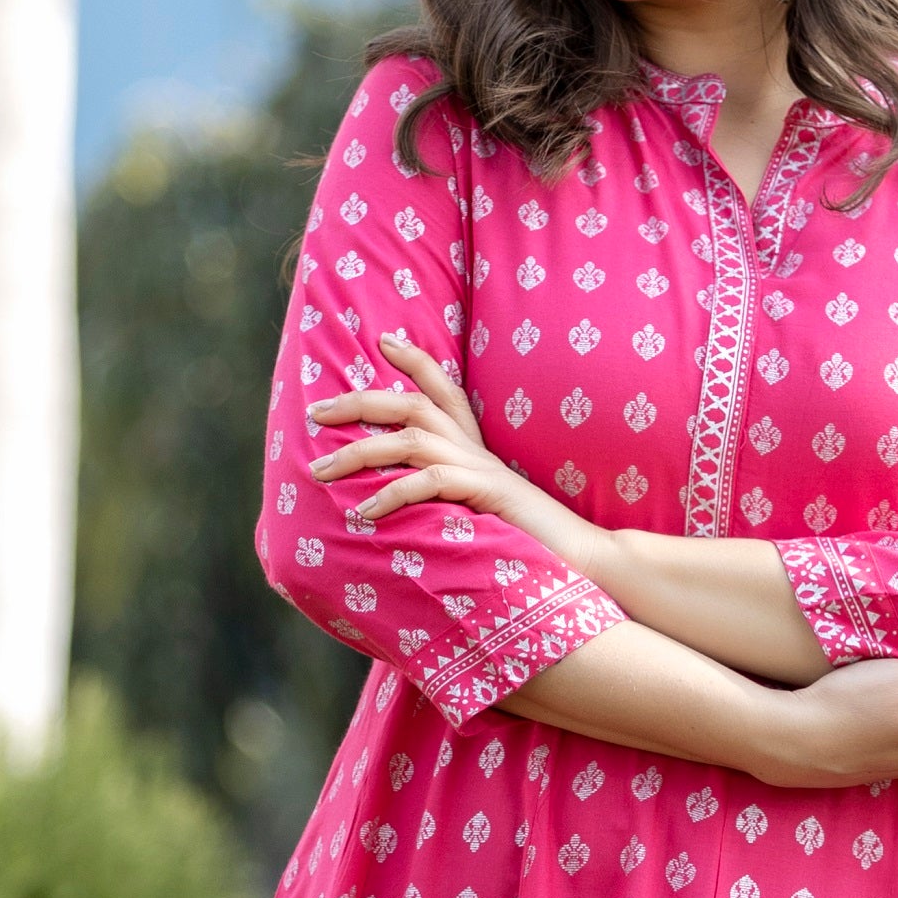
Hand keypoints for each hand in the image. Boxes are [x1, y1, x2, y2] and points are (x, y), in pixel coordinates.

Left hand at [306, 332, 567, 541]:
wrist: (583, 558)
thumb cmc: (529, 540)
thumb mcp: (480, 508)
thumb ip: (449, 495)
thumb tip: (400, 500)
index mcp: (475, 446)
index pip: (444, 388)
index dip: (414, 360)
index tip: (381, 340)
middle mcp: (475, 448)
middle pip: (411, 403)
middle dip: (358, 402)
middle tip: (314, 412)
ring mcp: (482, 468)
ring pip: (411, 439)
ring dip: (360, 451)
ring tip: (321, 471)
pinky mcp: (487, 493)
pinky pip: (431, 482)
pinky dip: (392, 494)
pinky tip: (365, 512)